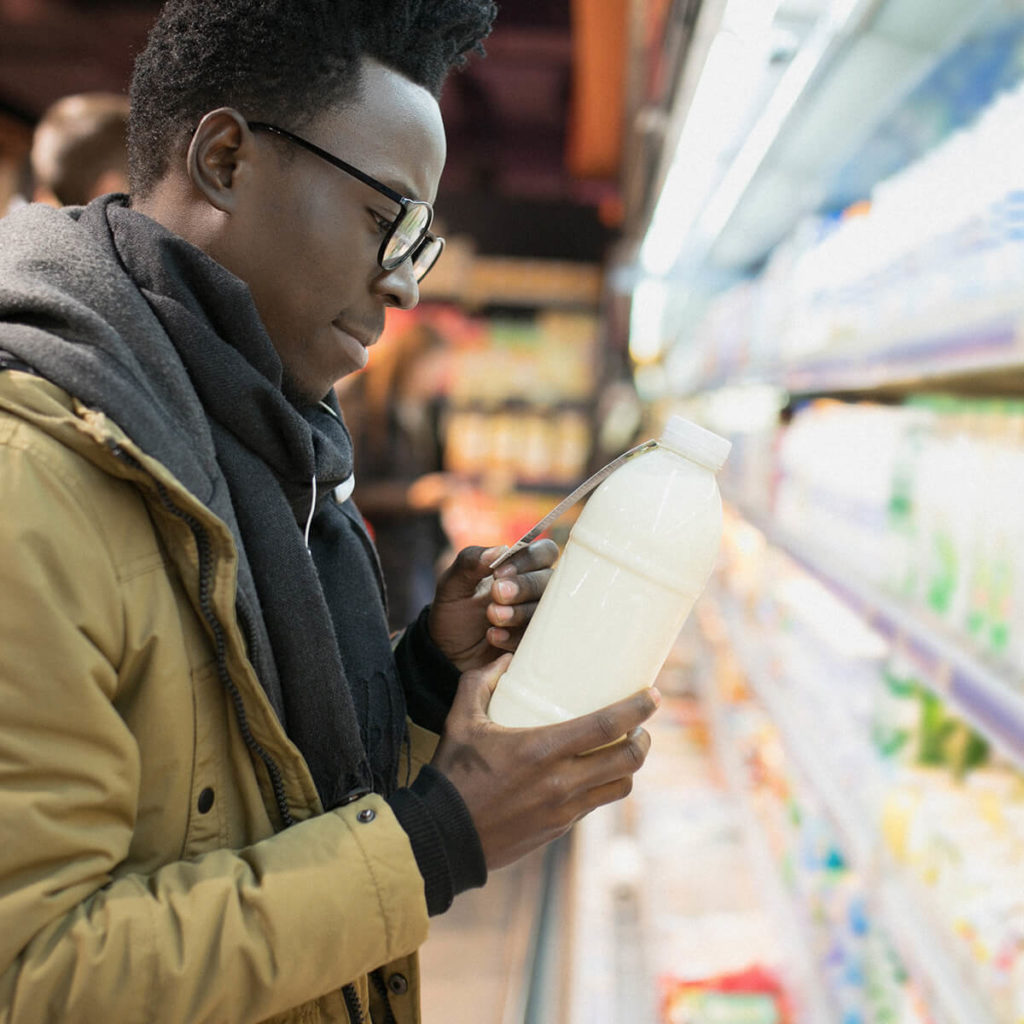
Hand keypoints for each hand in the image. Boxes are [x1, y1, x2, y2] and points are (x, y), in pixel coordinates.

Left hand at [428, 540, 557, 672]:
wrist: (448, 653)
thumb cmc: (455, 611)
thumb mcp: (452, 585)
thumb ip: (469, 562)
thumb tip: (499, 549)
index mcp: (521, 568)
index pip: (544, 552)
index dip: (528, 559)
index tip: (499, 572)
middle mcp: (534, 591)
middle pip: (549, 581)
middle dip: (524, 586)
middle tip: (497, 593)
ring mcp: (536, 618)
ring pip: (545, 610)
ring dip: (519, 611)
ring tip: (492, 615)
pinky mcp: (534, 643)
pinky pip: (536, 638)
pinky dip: (514, 636)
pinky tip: (492, 636)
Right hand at [430, 655, 658, 869]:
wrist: (443, 837)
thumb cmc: (452, 774)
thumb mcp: (460, 720)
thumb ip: (479, 682)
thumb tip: (504, 659)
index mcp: (542, 750)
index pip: (606, 726)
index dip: (637, 709)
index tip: (653, 694)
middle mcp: (561, 781)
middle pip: (627, 760)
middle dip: (644, 739)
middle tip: (642, 725)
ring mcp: (564, 809)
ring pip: (620, 786)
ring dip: (630, 766)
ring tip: (626, 748)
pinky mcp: (559, 828)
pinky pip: (596, 804)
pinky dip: (603, 785)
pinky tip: (594, 772)